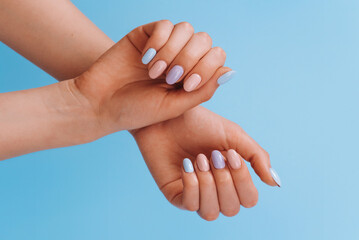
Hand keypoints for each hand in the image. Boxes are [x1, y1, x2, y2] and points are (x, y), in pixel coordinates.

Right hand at [71, 20, 233, 137]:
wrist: (101, 104)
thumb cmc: (138, 111)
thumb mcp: (176, 106)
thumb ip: (204, 90)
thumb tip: (231, 71)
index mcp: (192, 76)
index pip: (217, 56)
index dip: (207, 67)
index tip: (186, 86)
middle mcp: (181, 58)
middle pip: (204, 40)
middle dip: (190, 59)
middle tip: (170, 79)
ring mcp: (164, 46)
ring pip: (186, 29)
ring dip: (173, 51)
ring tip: (155, 71)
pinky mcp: (146, 35)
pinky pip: (164, 25)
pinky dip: (159, 41)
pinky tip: (146, 59)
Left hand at [132, 106, 279, 220]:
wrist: (170, 115)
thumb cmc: (201, 124)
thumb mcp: (234, 136)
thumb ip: (256, 158)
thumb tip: (275, 183)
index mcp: (232, 178)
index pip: (248, 199)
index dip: (242, 180)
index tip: (230, 153)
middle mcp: (215, 190)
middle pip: (232, 209)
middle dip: (224, 181)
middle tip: (212, 155)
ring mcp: (195, 194)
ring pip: (211, 212)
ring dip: (208, 185)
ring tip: (199, 159)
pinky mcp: (175, 194)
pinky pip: (189, 205)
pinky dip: (191, 184)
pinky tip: (187, 164)